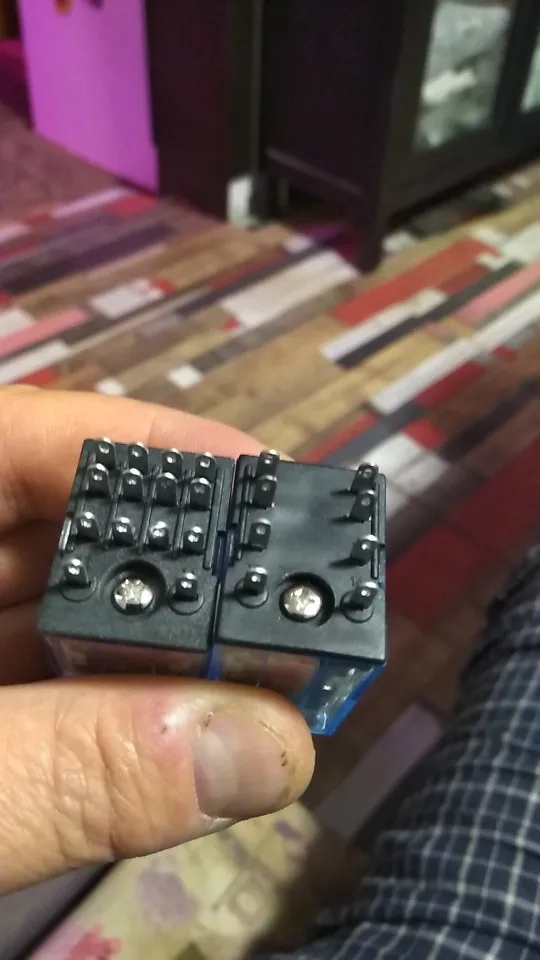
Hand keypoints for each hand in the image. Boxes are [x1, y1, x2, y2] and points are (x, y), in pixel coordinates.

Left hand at [0, 387, 313, 892]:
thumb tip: (261, 746)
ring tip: (254, 680)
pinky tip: (174, 735)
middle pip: (63, 533)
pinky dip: (104, 713)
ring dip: (155, 655)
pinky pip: (37, 689)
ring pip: (58, 620)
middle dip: (175, 569)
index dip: (153, 446)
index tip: (268, 482)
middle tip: (282, 605)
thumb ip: (68, 770)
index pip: (30, 440)